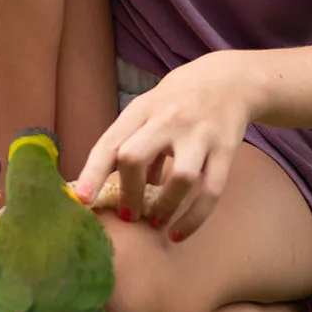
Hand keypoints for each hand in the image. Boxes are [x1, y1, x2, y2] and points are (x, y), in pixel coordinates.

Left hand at [73, 51, 257, 241]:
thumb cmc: (178, 101)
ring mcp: (199, 133)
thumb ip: (134, 145)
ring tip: (156, 222)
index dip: (93, 172)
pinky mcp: (225, 149)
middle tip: (128, 214)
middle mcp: (169, 119)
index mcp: (142, 109)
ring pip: (179, 177)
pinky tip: (179, 232)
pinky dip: (193, 218)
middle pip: (135, 156)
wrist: (230, 79)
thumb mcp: (150, 111)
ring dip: (163, 207)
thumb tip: (117, 190)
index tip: (81, 200)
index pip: (110, 142)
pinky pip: (210, 191)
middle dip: (127, 192)